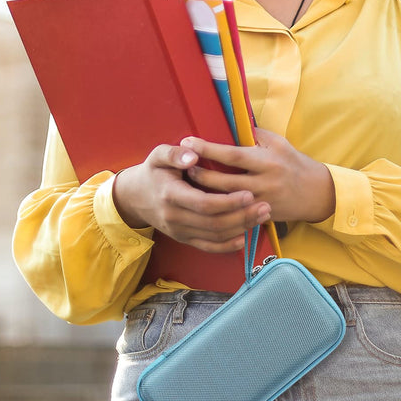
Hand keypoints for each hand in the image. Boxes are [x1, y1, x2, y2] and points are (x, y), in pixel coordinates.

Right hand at [111, 143, 271, 252]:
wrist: (135, 197)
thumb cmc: (153, 171)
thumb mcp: (158, 155)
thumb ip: (175, 153)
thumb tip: (193, 155)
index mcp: (171, 195)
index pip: (204, 203)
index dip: (228, 202)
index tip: (249, 194)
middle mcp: (174, 217)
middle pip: (214, 223)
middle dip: (242, 216)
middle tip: (265, 206)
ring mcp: (179, 231)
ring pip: (214, 236)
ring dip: (240, 228)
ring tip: (262, 216)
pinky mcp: (183, 238)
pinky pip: (207, 247)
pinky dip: (227, 246)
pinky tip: (244, 238)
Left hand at [181, 128, 334, 223]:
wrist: (316, 193)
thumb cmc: (294, 162)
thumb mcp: (278, 142)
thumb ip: (254, 134)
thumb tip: (229, 122)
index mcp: (267, 161)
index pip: (232, 155)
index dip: (208, 149)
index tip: (188, 142)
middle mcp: (264, 182)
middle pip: (224, 181)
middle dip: (200, 174)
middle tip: (182, 165)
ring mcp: (261, 202)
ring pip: (226, 201)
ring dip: (205, 192)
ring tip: (187, 183)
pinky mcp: (260, 216)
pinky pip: (235, 214)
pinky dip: (217, 209)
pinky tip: (202, 203)